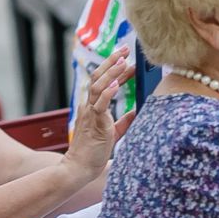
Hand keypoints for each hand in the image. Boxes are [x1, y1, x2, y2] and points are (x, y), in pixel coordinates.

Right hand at [66, 48, 132, 177]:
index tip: (127, 60)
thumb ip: (124, 121)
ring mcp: (90, 113)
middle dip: (111, 62)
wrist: (80, 168)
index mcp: (92, 107)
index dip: (114, 70)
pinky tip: (116, 83)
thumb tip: (138, 110)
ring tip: (123, 61)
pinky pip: (100, 105)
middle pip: (98, 77)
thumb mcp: (113, 132)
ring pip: (99, 86)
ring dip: (111, 72)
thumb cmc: (94, 152)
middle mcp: (89, 106)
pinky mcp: (94, 123)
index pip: (103, 82)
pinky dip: (108, 93)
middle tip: (125, 49)